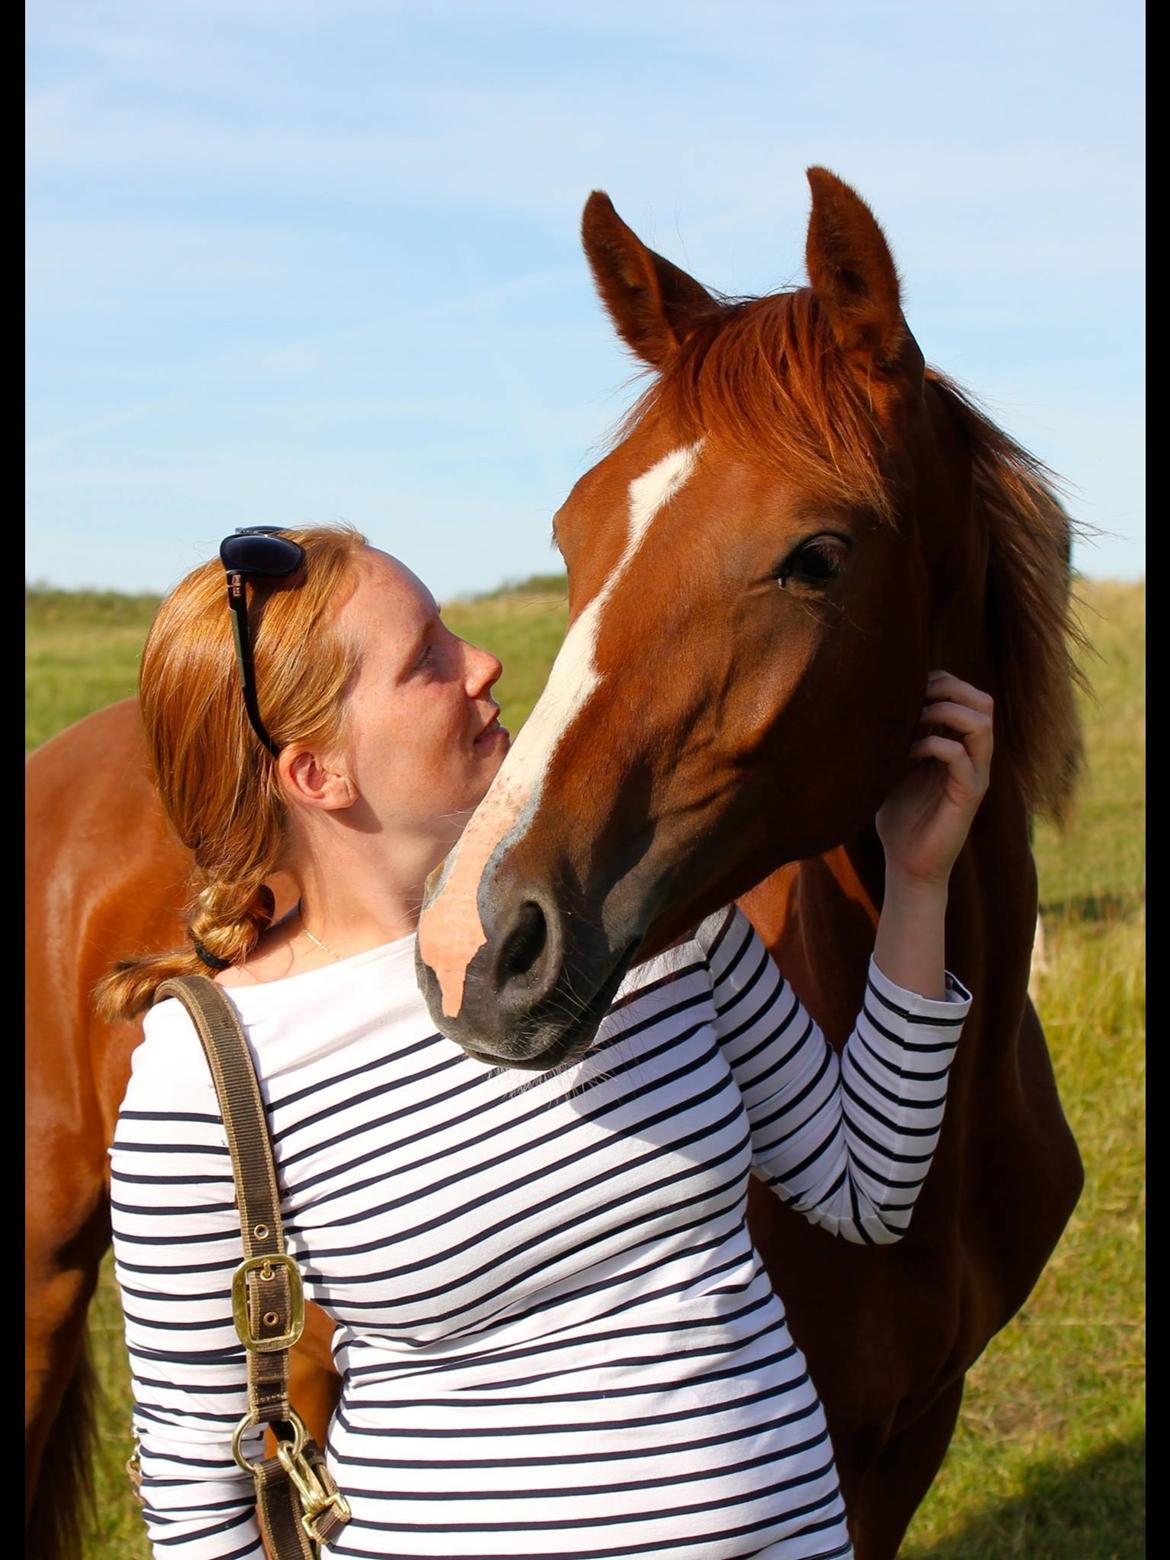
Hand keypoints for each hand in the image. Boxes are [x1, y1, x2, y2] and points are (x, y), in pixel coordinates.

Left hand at [875, 671, 993, 888]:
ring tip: (914, 720)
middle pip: (983, 702)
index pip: (969, 697)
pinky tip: (908, 754)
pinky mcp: (967, 797)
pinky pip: (959, 756)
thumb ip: (899, 740)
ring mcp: (974, 776)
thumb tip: (879, 705)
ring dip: (944, 712)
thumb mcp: (896, 770)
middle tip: (915, 697)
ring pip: (981, 724)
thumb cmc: (900, 819)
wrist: (908, 865)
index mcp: (961, 748)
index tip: (907, 687)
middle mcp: (974, 758)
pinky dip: (932, 745)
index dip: (942, 682)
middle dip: (949, 688)